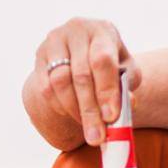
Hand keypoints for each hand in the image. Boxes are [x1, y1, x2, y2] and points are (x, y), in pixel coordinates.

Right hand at [31, 18, 141, 146]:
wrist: (82, 52)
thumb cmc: (109, 65)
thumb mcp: (125, 71)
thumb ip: (127, 86)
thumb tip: (127, 105)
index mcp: (103, 30)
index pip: (103, 60)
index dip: (106, 90)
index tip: (110, 117)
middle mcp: (77, 30)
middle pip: (81, 75)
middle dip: (90, 110)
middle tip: (97, 137)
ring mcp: (54, 41)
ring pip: (59, 82)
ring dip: (74, 110)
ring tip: (87, 127)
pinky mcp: (39, 55)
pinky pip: (45, 87)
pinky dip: (58, 105)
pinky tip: (71, 113)